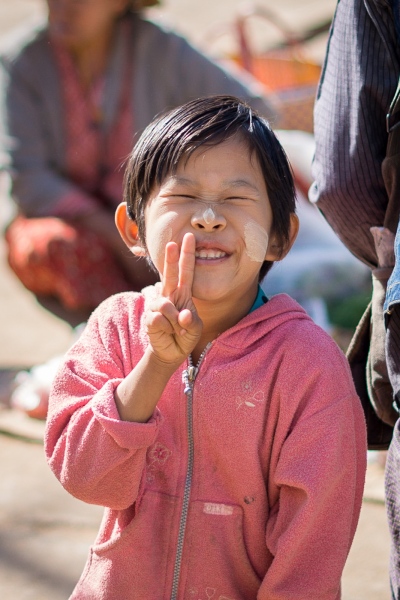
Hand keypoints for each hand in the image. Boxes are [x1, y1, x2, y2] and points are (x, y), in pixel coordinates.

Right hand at [145, 233, 201, 364]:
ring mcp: (157, 306)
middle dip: (171, 258)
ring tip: (177, 330)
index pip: (186, 271)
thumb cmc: (185, 335)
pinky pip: (159, 319)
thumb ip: (191, 321)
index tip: (189, 238)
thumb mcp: (195, 328)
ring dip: (175, 322)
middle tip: (172, 243)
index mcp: (183, 293)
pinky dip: (167, 328)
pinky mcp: (149, 318)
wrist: (171, 351)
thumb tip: (183, 315)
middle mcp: (169, 295)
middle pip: (169, 274)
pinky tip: (166, 332)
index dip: (187, 255)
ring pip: (166, 305)